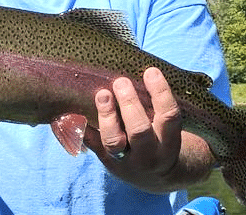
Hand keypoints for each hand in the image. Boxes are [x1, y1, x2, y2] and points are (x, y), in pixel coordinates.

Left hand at [83, 67, 212, 192]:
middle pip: (139, 131)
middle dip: (130, 104)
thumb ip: (163, 105)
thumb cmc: (163, 138)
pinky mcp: (105, 161)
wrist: (153, 176)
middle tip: (121, 81)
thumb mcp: (172, 127)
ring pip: (113, 141)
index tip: (151, 71)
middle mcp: (148, 156)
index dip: (161, 93)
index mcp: (169, 144)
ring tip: (102, 94)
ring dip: (106, 115)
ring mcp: (124, 161)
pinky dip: (82, 127)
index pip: (169, 117)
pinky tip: (74, 110)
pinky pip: (91, 144)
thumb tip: (151, 69)